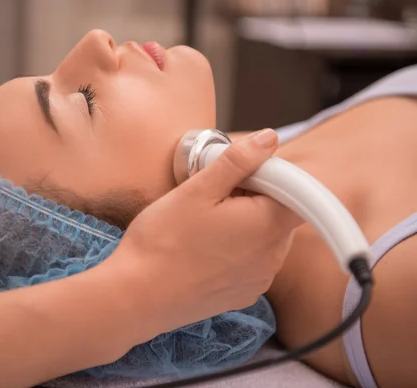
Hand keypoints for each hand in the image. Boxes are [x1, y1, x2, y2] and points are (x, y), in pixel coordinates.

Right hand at [103, 129, 302, 338]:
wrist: (137, 296)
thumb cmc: (164, 241)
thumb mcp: (197, 190)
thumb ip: (238, 162)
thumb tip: (269, 139)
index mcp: (268, 224)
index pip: (298, 192)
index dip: (272, 178)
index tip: (242, 175)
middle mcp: (273, 257)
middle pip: (280, 215)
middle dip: (254, 199)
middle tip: (213, 197)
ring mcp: (259, 280)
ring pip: (265, 239)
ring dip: (245, 226)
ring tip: (203, 226)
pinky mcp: (242, 295)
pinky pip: (251, 263)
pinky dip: (236, 251)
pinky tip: (203, 250)